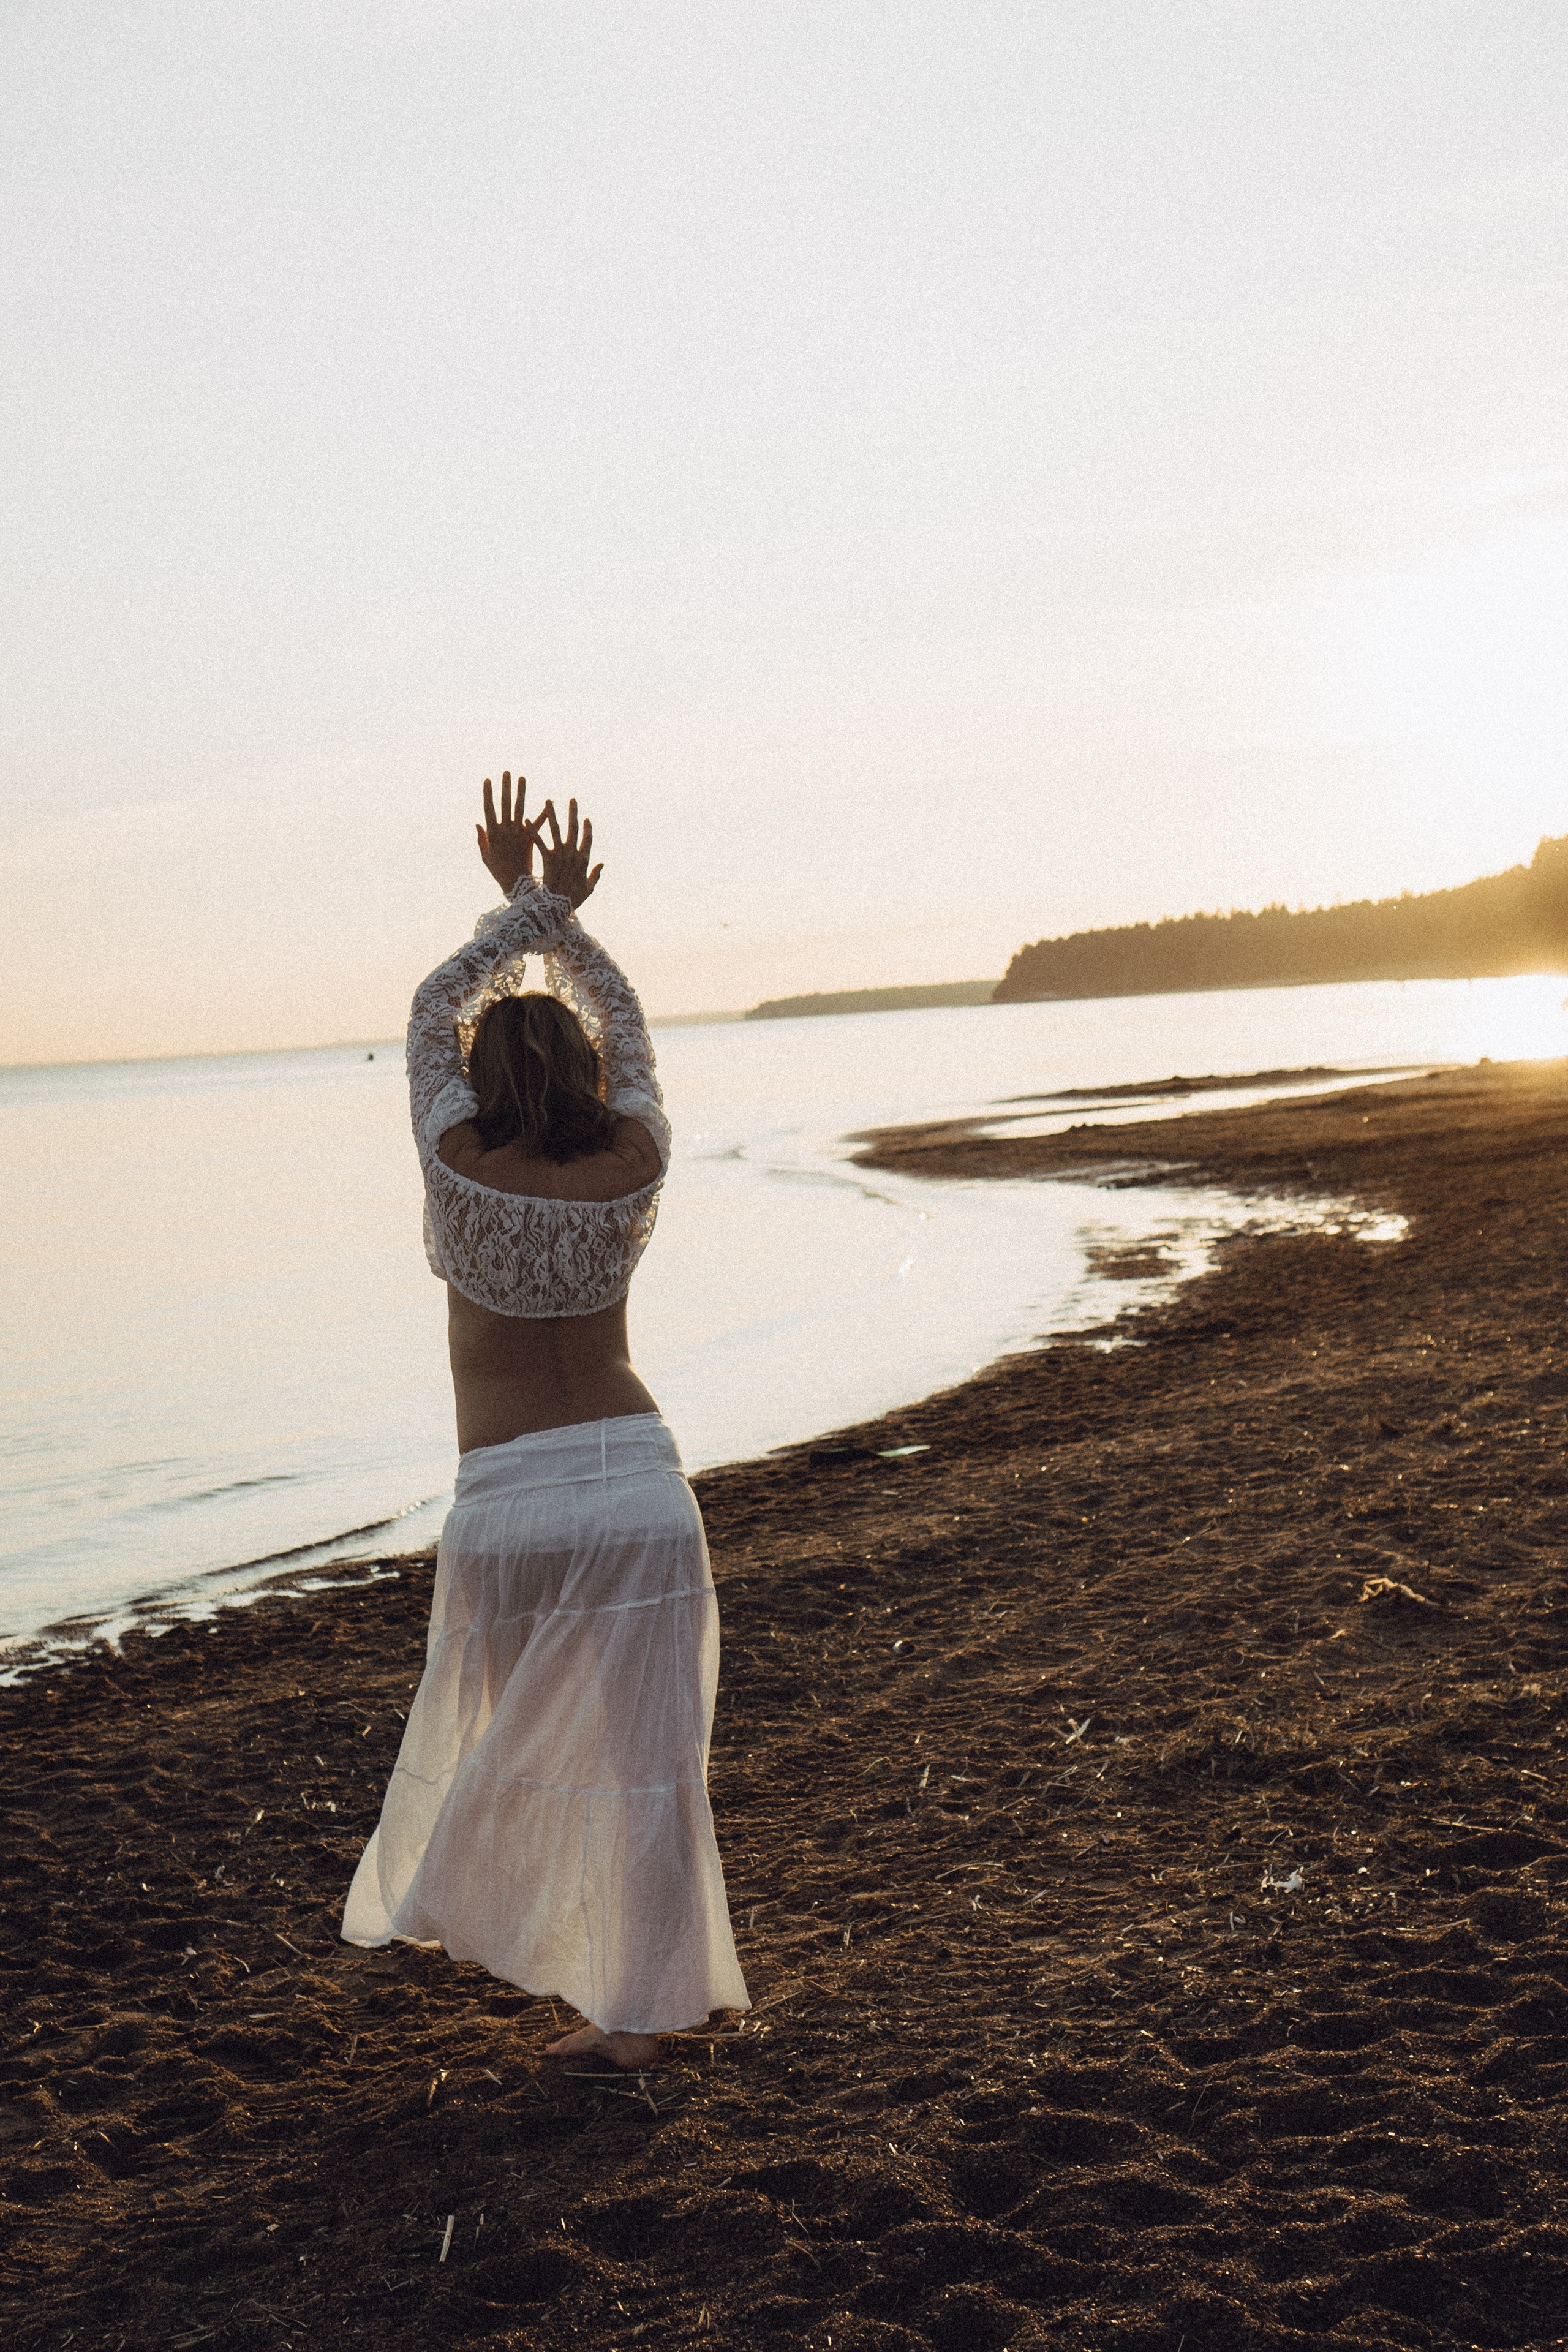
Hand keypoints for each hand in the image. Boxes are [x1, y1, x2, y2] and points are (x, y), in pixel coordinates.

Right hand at [476, 770, 544, 894]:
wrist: (515, 884)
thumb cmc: (498, 871)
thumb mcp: (486, 856)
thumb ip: (482, 840)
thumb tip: (478, 823)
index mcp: (493, 834)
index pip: (489, 809)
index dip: (488, 794)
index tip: (488, 780)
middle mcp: (505, 831)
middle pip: (505, 805)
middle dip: (505, 788)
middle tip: (506, 772)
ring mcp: (518, 834)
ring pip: (519, 809)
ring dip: (520, 793)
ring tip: (521, 778)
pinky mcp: (530, 840)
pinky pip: (538, 825)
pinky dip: (543, 814)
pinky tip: (548, 802)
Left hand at [538, 798, 602, 910]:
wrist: (559, 906)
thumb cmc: (573, 900)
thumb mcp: (588, 889)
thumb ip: (595, 875)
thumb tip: (602, 864)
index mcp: (584, 860)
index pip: (587, 839)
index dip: (587, 828)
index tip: (586, 818)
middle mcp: (573, 853)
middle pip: (574, 828)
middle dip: (573, 813)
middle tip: (572, 800)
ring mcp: (561, 854)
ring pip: (557, 830)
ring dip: (553, 814)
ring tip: (548, 801)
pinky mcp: (548, 858)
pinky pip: (540, 841)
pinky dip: (533, 830)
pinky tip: (527, 820)